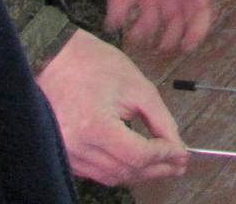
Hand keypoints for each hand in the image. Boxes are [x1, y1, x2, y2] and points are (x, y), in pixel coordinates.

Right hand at [36, 29, 187, 185]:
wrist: (52, 59)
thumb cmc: (93, 65)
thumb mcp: (136, 86)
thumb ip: (159, 117)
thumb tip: (175, 143)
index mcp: (95, 128)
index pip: (138, 155)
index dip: (164, 156)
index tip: (183, 154)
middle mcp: (77, 148)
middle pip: (125, 171)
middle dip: (156, 169)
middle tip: (179, 165)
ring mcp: (67, 154)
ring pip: (110, 176)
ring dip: (139, 173)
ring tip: (164, 166)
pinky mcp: (63, 154)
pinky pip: (95, 172)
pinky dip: (119, 169)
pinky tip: (137, 162)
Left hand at [94, 0, 214, 52]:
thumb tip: (203, 4)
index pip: (197, 11)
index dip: (196, 29)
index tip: (188, 45)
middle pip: (174, 21)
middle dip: (170, 37)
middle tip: (163, 46)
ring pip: (148, 23)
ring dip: (144, 34)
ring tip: (138, 36)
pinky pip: (118, 14)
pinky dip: (116, 23)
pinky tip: (116, 23)